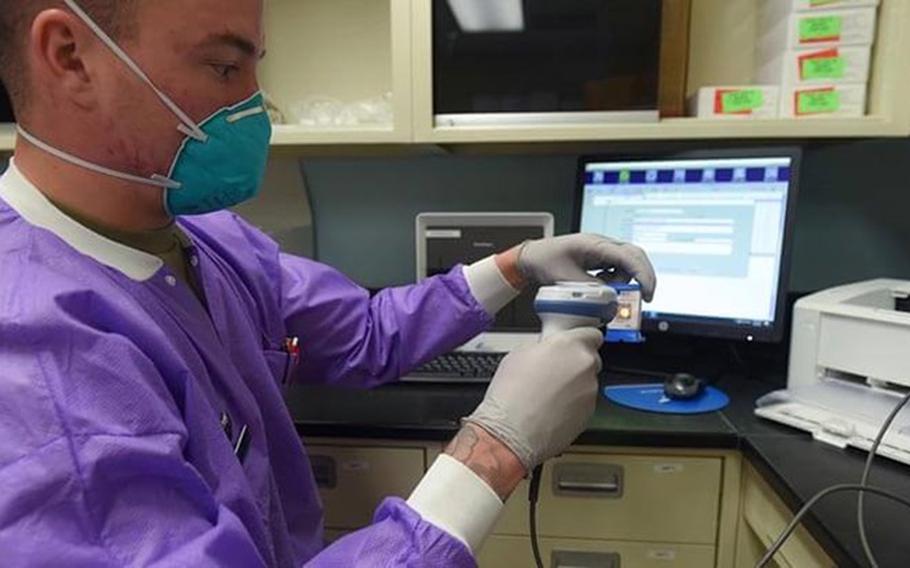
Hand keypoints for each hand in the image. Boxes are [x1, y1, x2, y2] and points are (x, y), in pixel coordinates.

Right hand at [462, 327, 603, 472]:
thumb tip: (547, 350)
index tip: (572, 344)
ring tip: (546, 395)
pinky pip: (583, 402)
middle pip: (590, 359)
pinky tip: (550, 409)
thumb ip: (544, 347)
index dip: (580, 339)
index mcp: (570, 345)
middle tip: (552, 371)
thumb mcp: (519, 354)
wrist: (512, 432)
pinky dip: (571, 404)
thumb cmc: (511, 395)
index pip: (592, 334)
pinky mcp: (590, 414)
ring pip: (586, 382)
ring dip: (572, 386)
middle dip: (574, 363)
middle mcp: (585, 366)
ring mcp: (590, 391)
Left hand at [497, 233, 656, 300]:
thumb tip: (611, 298)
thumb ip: (591, 289)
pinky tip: (602, 287)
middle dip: (643, 277)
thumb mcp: (567, 279)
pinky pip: (616, 269)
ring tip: (607, 291)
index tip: (646, 292)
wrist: (531, 257)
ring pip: (627, 264)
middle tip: (643, 297)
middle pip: (635, 256)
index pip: (628, 256)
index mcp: (595, 244)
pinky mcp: (599, 259)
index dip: (642, 274)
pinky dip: (616, 281)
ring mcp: (601, 251)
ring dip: (625, 280)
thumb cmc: (544, 260)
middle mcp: (602, 245)